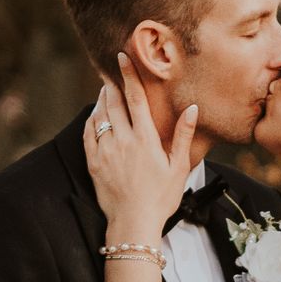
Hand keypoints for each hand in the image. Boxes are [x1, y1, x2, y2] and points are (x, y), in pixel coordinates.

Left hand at [84, 56, 196, 232]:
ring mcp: (105, 152)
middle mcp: (123, 141)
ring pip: (99, 115)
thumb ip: (183, 136)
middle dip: (111, 83)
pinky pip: (89, 133)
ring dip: (101, 100)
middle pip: (113, 102)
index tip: (122, 57)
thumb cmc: (161, 199)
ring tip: (105, 91)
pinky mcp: (93, 163)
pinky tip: (96, 116)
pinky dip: (92, 120)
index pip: (135, 99)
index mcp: (145, 140)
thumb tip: (191, 108)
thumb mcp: (178, 168)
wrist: (133, 224)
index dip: (128, 75)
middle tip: (110, 71)